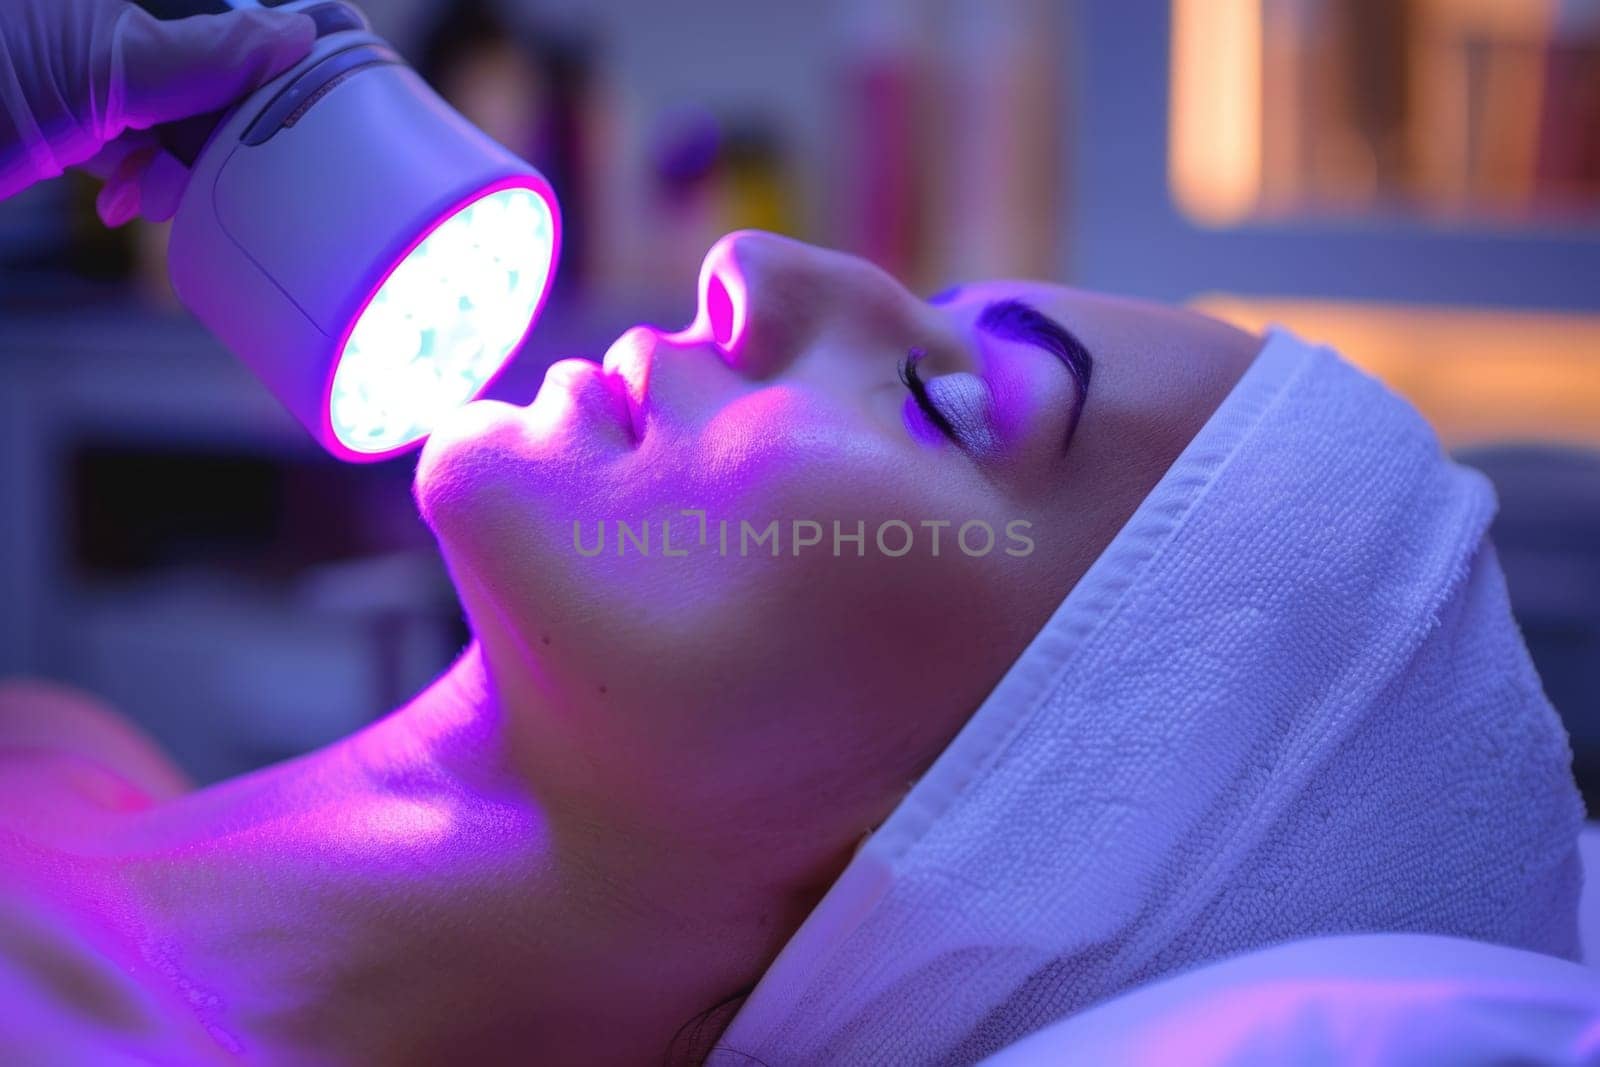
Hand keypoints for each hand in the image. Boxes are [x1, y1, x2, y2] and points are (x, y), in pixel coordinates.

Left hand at [0, 0, 313, 224]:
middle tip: (223, 175)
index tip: (312, 106)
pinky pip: (126, 147)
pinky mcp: (58, 122)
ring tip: (155, 195)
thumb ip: (205, 53)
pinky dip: (137, 180)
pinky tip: (123, 201)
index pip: (232, 24)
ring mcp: (82, 75)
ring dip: (179, 169)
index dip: (275, 63)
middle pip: (210, 77)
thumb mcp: (104, 65)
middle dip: (222, 133)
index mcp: (127, 2)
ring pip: (172, 121)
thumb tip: (296, 35)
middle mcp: (108, 28)